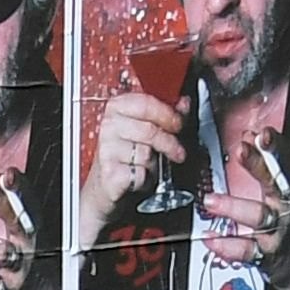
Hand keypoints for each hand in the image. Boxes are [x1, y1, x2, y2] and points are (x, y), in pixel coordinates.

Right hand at [81, 87, 184, 241]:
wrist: (105, 187)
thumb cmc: (126, 157)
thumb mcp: (146, 130)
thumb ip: (165, 114)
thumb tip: (184, 103)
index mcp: (117, 107)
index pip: (147, 103)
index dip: (168, 114)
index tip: (179, 124)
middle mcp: (109, 125)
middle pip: (150, 130)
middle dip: (168, 143)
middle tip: (177, 152)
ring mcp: (106, 148)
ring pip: (146, 154)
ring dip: (154, 165)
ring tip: (146, 167)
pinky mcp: (109, 172)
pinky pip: (140, 174)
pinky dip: (144, 180)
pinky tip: (136, 177)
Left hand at [199, 138, 286, 273]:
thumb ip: (271, 174)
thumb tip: (250, 140)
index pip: (287, 167)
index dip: (276, 149)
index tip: (262, 134)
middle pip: (277, 184)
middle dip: (260, 165)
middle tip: (243, 150)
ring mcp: (280, 235)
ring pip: (259, 217)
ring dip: (234, 206)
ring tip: (211, 200)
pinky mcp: (270, 259)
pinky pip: (248, 251)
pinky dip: (228, 246)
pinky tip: (211, 239)